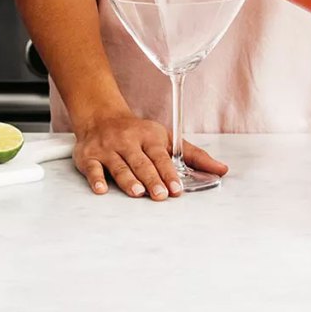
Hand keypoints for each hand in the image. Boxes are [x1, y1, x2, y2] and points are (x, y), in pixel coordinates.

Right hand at [73, 111, 228, 200]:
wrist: (101, 116)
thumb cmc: (137, 132)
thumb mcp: (165, 138)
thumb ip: (193, 156)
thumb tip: (221, 170)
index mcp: (149, 137)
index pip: (160, 156)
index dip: (169, 172)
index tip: (177, 188)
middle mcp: (128, 142)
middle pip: (141, 162)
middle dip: (151, 178)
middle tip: (161, 195)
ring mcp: (108, 149)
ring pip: (119, 165)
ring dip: (128, 179)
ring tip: (138, 192)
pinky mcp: (89, 157)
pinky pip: (92, 168)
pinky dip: (96, 179)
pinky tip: (101, 189)